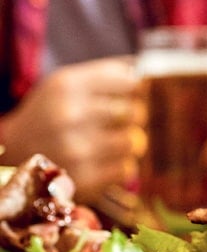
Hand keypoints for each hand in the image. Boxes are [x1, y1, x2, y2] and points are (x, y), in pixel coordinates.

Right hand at [0, 58, 144, 205]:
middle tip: (121, 122)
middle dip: (134, 118)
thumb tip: (147, 73)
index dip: (138, 91)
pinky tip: (105, 160)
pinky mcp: (83, 178)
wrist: (14, 153)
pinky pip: (127, 169)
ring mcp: (76, 148)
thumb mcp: (68, 84)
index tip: (131, 96)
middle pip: (136, 113)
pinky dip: (122, 165)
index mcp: (68, 85)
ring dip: (130, 144)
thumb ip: (107, 75)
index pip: (131, 83)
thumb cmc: (52, 114)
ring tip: (112, 142)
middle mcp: (70, 115)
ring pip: (135, 142)